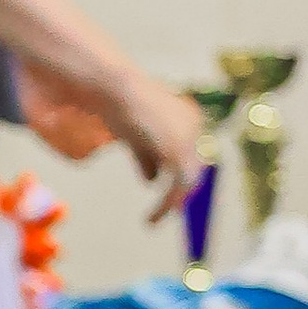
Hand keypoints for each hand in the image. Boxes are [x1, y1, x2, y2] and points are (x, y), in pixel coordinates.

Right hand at [18, 59, 200, 220]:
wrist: (114, 89)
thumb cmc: (116, 102)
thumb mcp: (133, 133)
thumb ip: (145, 155)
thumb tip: (151, 180)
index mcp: (186, 116)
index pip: (187, 152)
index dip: (174, 173)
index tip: (158, 190)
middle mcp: (193, 126)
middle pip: (192, 166)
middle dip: (177, 191)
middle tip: (162, 211)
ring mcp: (189, 139)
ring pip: (188, 180)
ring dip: (171, 202)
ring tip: (153, 219)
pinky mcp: (179, 152)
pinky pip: (178, 187)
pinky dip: (166, 205)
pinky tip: (152, 218)